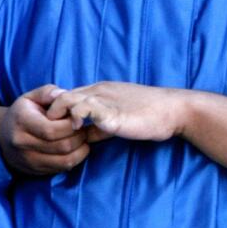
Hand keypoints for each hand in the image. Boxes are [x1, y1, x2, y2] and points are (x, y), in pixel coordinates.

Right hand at [0, 85, 108, 175]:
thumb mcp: (32, 97)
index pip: (52, 129)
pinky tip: (76, 148)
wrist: (2, 136)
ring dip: (81, 149)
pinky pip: (63, 168)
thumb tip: (64, 95)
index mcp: (22, 122)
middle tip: (83, 128)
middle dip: (80, 136)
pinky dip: (76, 158)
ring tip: (81, 138)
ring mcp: (28, 160)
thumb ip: (49, 92)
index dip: (72, 125)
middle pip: (62, 146)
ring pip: (65, 160)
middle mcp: (22, 143)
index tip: (78, 118)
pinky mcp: (35, 170)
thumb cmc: (23, 113)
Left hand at [45, 82, 190, 141]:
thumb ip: (100, 125)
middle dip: (51, 115)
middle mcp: (98, 90)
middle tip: (52, 133)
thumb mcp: (120, 118)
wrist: (176, 111)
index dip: (57, 111)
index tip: (56, 128)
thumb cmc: (154, 115)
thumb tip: (85, 136)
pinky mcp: (110, 111)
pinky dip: (73, 118)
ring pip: (65, 99)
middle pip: (59, 96)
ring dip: (57, 117)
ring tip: (61, 132)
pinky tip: (77, 130)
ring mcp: (104, 99)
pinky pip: (81, 108)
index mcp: (101, 90)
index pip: (67, 95)